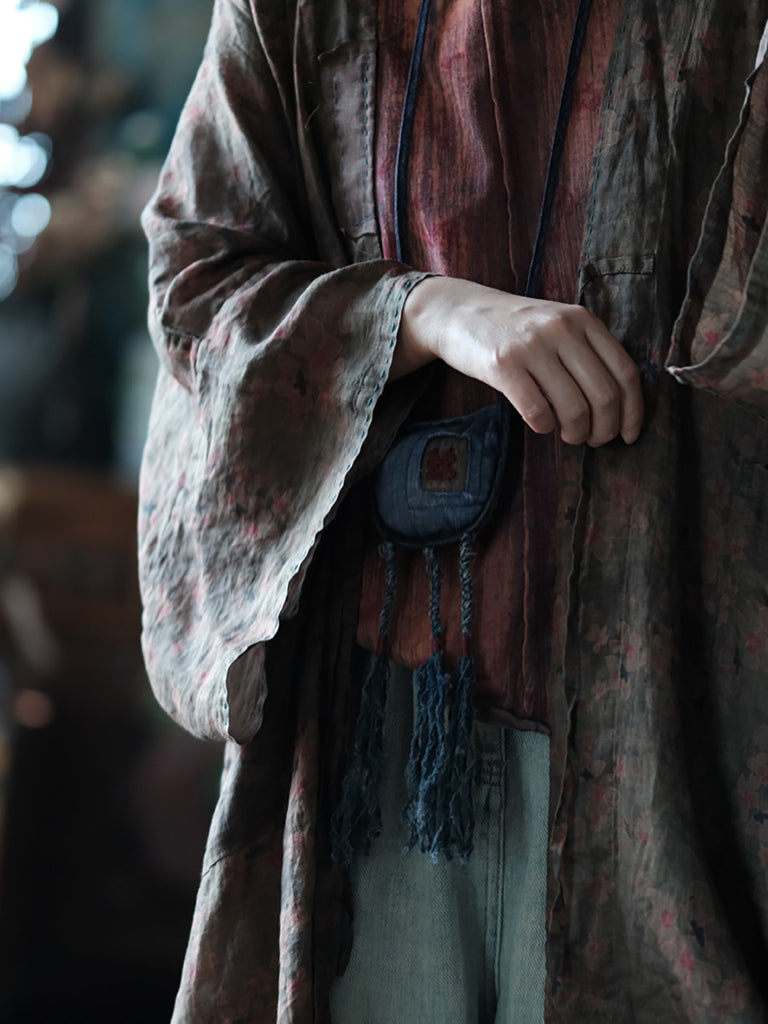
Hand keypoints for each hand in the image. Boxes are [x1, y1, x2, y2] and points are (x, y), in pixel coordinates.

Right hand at [392, 275, 642, 445]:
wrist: (458, 312)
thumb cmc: (513, 328)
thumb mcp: (556, 325)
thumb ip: (585, 351)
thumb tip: (616, 406)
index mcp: (582, 319)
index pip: (624, 371)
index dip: (633, 410)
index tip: (629, 434)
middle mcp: (561, 328)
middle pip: (604, 394)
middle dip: (605, 429)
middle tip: (595, 441)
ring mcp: (531, 346)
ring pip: (574, 408)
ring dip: (576, 433)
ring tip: (569, 436)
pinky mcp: (502, 365)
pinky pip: (537, 412)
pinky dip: (544, 427)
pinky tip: (541, 424)